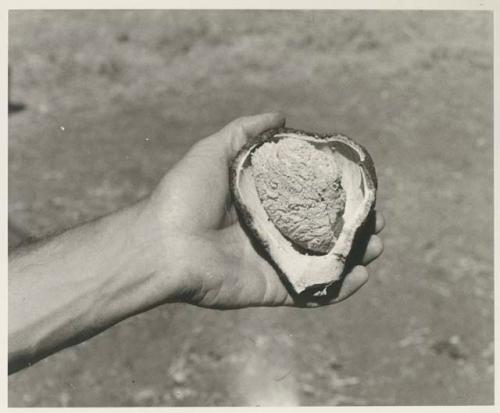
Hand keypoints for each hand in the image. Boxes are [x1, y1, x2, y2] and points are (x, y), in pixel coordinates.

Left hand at [144, 113, 383, 308]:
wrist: (162, 244)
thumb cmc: (184, 195)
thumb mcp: (214, 150)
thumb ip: (245, 131)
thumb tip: (282, 115)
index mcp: (261, 204)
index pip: (308, 199)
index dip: (336, 194)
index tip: (360, 187)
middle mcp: (270, 233)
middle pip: (321, 231)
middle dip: (352, 227)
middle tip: (375, 220)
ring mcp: (272, 263)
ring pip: (322, 262)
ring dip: (353, 256)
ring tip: (376, 245)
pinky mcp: (271, 289)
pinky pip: (311, 293)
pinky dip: (338, 289)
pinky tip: (362, 276)